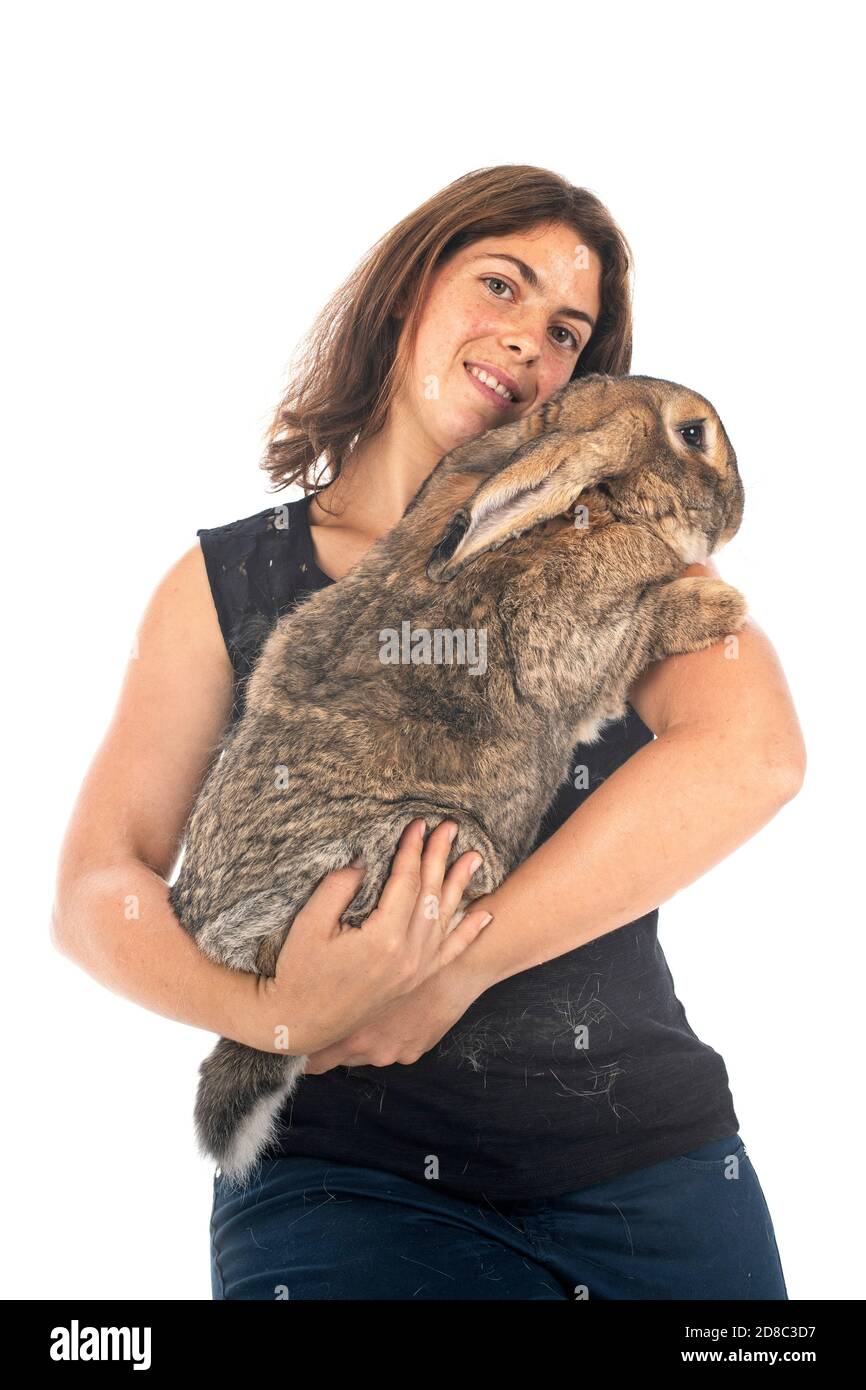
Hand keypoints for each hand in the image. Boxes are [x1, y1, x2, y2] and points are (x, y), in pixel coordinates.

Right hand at [256, 818, 492, 1055]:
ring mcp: (415, 971)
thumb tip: (366, 859)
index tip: (417, 824)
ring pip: (445, 919)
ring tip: (474, 857)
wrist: (301, 1023)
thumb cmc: (298, 972)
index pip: (406, 882)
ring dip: (460, 885)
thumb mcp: (310, 924)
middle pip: (430, 895)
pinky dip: (468, 933)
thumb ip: (339, 887)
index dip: (412, 849)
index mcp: (383, 939)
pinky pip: (449, 953)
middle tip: (451, 827)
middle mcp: (408, 955)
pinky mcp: (415, 981)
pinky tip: (484, 915)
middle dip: (440, 856)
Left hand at [304, 955, 482, 1071]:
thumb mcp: (363, 965)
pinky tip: (389, 1019)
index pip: (315, 1056)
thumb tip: (306, 994)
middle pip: (339, 1055)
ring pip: (366, 1051)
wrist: (456, 971)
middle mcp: (370, 1050)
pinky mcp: (414, 1052)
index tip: (291, 1044)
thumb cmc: (408, 958)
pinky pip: (392, 1048)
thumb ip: (335, 983)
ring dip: (362, 1038)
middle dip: (331, 1040)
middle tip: (320, 1026)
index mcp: (352, 1031)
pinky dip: (387, 1037)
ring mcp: (394, 1054)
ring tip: (358, 1018)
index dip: (302, 1049)